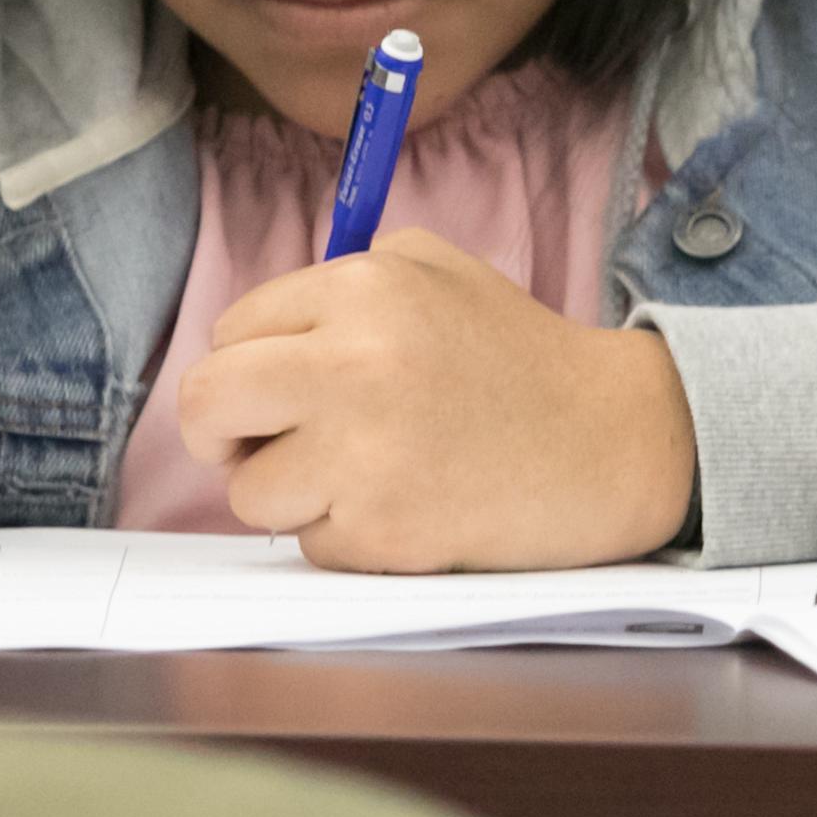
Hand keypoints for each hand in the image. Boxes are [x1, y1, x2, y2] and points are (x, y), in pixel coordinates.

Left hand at [177, 228, 699, 572]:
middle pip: (207, 403)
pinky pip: (309, 545)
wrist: (609, 440)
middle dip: (219, 430)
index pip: (230, 331)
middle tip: (251, 442)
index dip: (244, 362)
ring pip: (248, 492)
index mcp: (361, 290)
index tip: (270, 386)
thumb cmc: (516, 353)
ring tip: (357, 472)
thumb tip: (251, 328)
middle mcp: (352, 365)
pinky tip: (403, 504)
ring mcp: (365, 455)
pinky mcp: (385, 533)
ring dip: (288, 492)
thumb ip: (339, 279)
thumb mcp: (432, 270)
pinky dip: (343, 536)